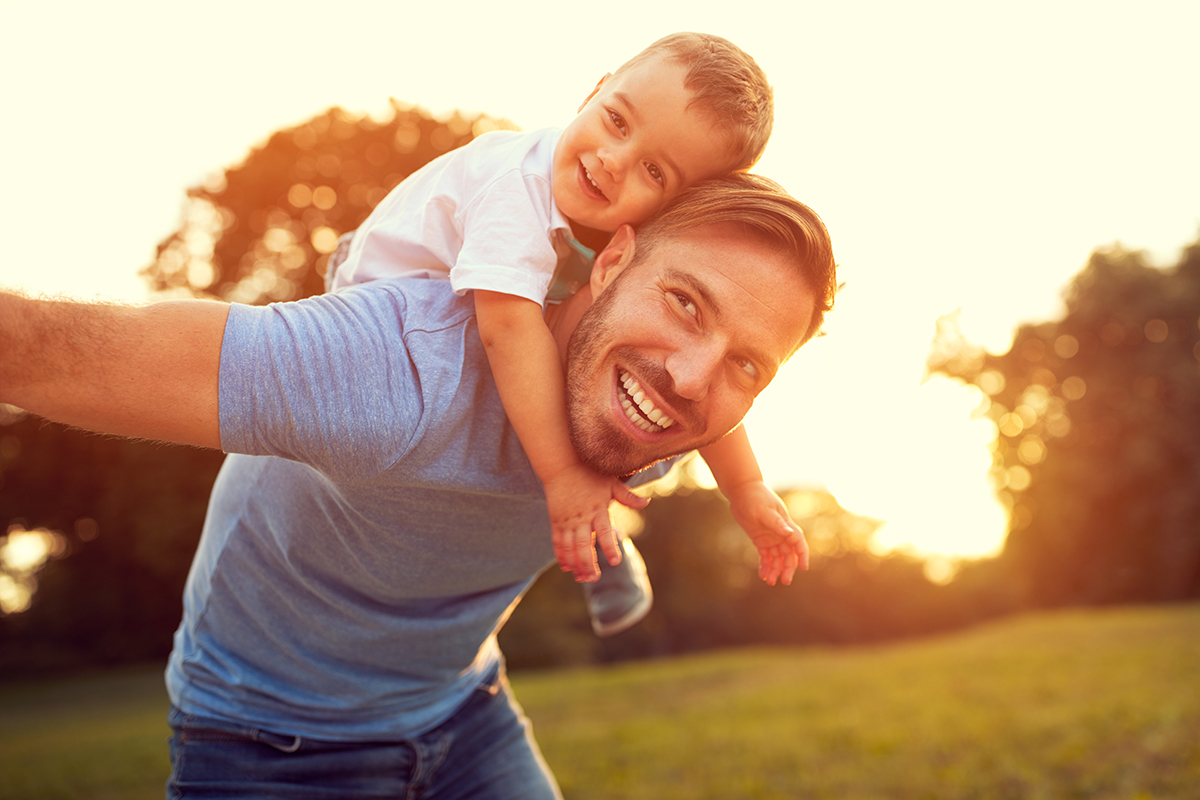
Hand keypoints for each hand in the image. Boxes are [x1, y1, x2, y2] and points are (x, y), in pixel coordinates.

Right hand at [545, 463, 649, 581]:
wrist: (562, 463)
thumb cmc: (590, 473)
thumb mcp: (611, 483)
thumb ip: (628, 497)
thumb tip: (647, 502)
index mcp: (598, 509)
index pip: (605, 532)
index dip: (610, 547)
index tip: (615, 562)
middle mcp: (582, 517)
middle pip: (583, 545)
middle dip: (588, 564)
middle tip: (595, 579)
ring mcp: (567, 520)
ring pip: (569, 547)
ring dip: (575, 564)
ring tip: (582, 578)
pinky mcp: (556, 520)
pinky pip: (557, 541)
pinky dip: (561, 555)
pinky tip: (566, 567)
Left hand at [725, 481, 808, 585]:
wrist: (742, 490)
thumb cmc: (755, 497)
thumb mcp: (764, 511)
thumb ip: (777, 523)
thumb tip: (790, 534)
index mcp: (785, 525)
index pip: (798, 542)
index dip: (803, 555)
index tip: (804, 568)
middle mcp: (780, 533)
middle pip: (789, 554)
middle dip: (788, 568)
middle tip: (784, 581)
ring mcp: (771, 537)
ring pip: (777, 558)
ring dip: (775, 570)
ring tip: (769, 581)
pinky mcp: (760, 539)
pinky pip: (765, 556)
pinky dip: (765, 565)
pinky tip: (762, 575)